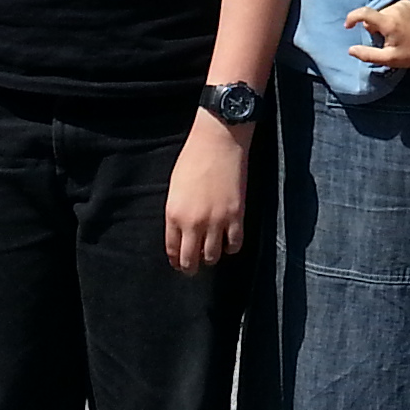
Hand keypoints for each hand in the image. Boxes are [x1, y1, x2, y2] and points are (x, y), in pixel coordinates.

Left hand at [164, 108, 248, 272]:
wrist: (217, 142)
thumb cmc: (193, 159)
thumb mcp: (175, 188)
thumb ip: (177, 213)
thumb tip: (183, 232)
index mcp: (173, 215)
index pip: (172, 250)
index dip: (176, 260)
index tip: (179, 263)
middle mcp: (193, 223)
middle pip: (190, 260)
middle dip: (191, 267)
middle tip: (194, 267)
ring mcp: (216, 221)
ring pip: (212, 257)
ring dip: (211, 258)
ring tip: (212, 253)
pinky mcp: (236, 216)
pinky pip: (234, 245)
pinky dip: (231, 248)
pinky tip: (229, 242)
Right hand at [345, 0, 409, 72]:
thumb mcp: (389, 59)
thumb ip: (368, 55)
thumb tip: (351, 50)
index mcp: (389, 22)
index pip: (364, 14)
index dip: (352, 18)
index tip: (348, 26)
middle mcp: (395, 9)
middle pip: (373, 16)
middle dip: (375, 27)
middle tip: (387, 41)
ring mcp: (403, 4)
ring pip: (381, 13)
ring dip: (383, 23)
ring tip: (396, 35)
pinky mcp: (408, 3)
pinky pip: (391, 9)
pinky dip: (391, 17)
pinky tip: (401, 27)